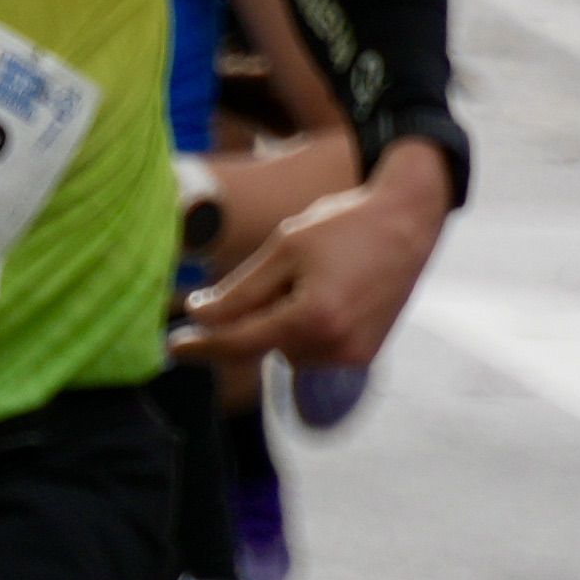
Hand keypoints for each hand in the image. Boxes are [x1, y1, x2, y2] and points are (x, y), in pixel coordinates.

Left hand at [180, 140, 453, 372]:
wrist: (409, 223)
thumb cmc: (343, 226)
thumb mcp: (285, 247)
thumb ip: (239, 291)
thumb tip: (198, 317)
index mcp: (312, 317)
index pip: (239, 341)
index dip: (201, 344)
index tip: (171, 346)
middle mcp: (334, 346)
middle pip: (263, 343)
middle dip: (258, 313)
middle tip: (290, 270)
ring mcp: (353, 356)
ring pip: (286, 348)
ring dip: (283, 320)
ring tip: (319, 277)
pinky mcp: (363, 356)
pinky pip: (311, 350)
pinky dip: (305, 327)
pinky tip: (329, 292)